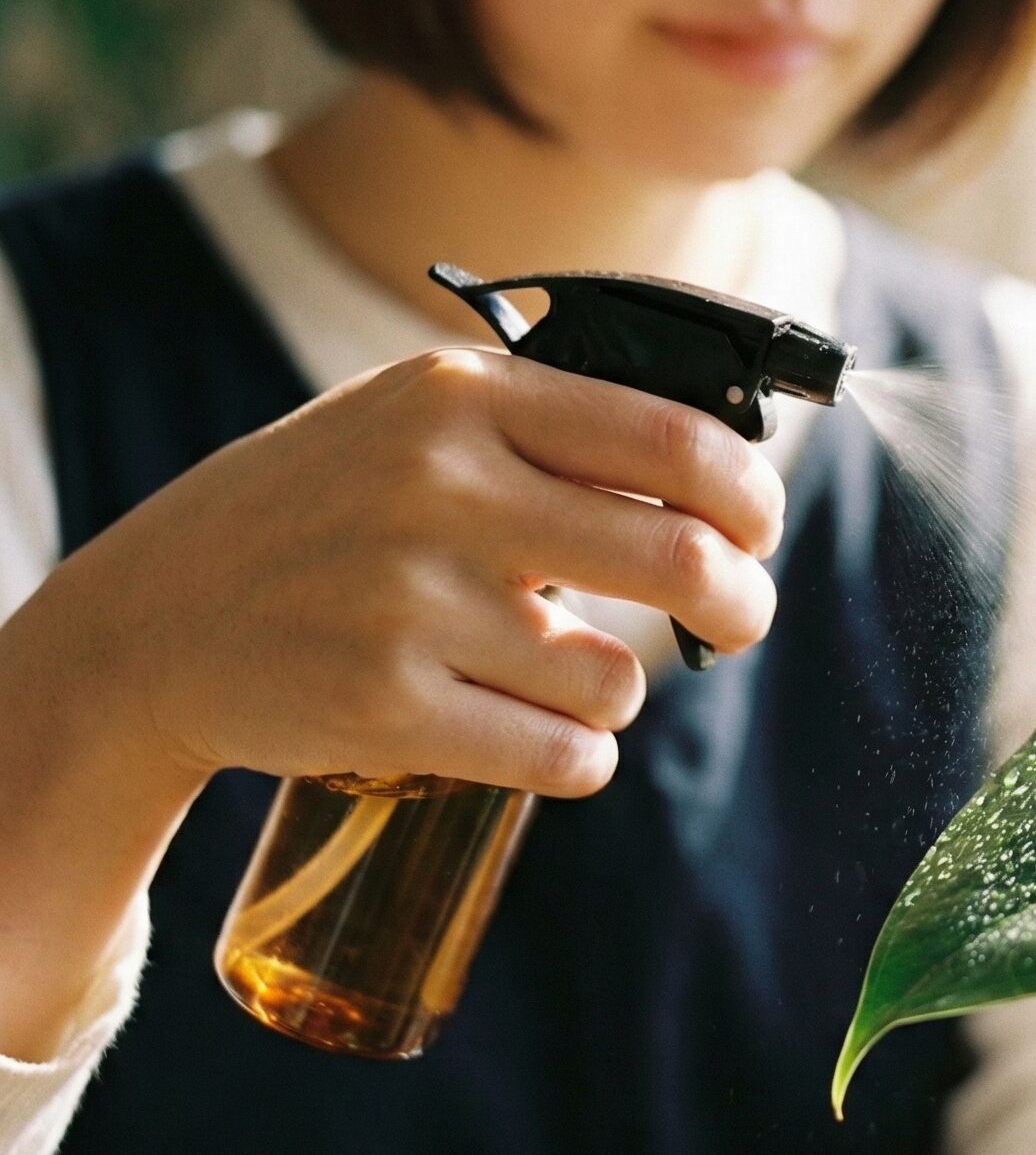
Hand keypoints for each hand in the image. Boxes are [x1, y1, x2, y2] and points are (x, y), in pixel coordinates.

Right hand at [7, 347, 784, 806]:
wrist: (156, 618)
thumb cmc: (328, 511)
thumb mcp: (423, 423)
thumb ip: (553, 428)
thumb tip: (726, 472)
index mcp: (463, 397)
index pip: (672, 436)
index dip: (749, 492)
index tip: (760, 526)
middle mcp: (441, 487)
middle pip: (677, 556)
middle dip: (741, 599)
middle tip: (742, 615)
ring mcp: (411, 600)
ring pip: (619, 678)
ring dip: (619, 689)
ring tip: (565, 677)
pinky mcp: (386, 706)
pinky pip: (564, 754)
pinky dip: (580, 756)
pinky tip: (544, 737)